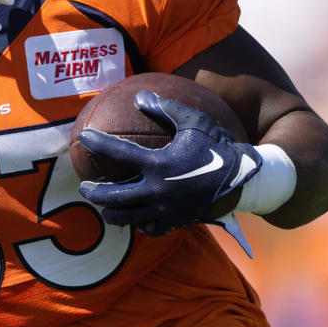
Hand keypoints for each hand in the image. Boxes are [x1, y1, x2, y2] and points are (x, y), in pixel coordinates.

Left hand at [77, 91, 261, 235]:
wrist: (243, 181)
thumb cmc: (217, 148)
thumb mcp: (194, 123)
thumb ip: (166, 109)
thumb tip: (140, 97)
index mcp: (159, 165)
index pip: (118, 153)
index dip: (97, 143)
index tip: (84, 136)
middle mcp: (157, 191)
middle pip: (113, 196)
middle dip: (94, 192)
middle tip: (85, 187)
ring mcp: (164, 211)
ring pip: (126, 217)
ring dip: (110, 212)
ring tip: (104, 207)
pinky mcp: (174, 223)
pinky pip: (148, 229)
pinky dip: (137, 224)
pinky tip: (133, 218)